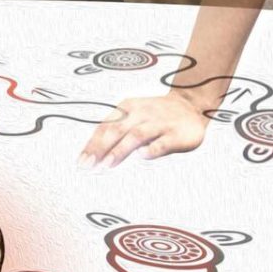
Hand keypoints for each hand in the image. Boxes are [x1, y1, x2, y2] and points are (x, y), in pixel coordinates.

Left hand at [78, 91, 209, 168]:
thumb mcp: (133, 117)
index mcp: (127, 108)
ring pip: (136, 135)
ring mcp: (160, 123)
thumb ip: (115, 131)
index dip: (91, 145)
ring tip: (106, 165)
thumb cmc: (154, 116)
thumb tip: (92, 154)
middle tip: (88, 166)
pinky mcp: (177, 134)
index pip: (104, 127)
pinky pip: (162, 142)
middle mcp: (141, 113)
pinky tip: (141, 157)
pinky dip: (151, 149)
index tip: (81, 162)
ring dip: (119, 151)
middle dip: (100, 149)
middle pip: (116, 130)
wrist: (191, 105)